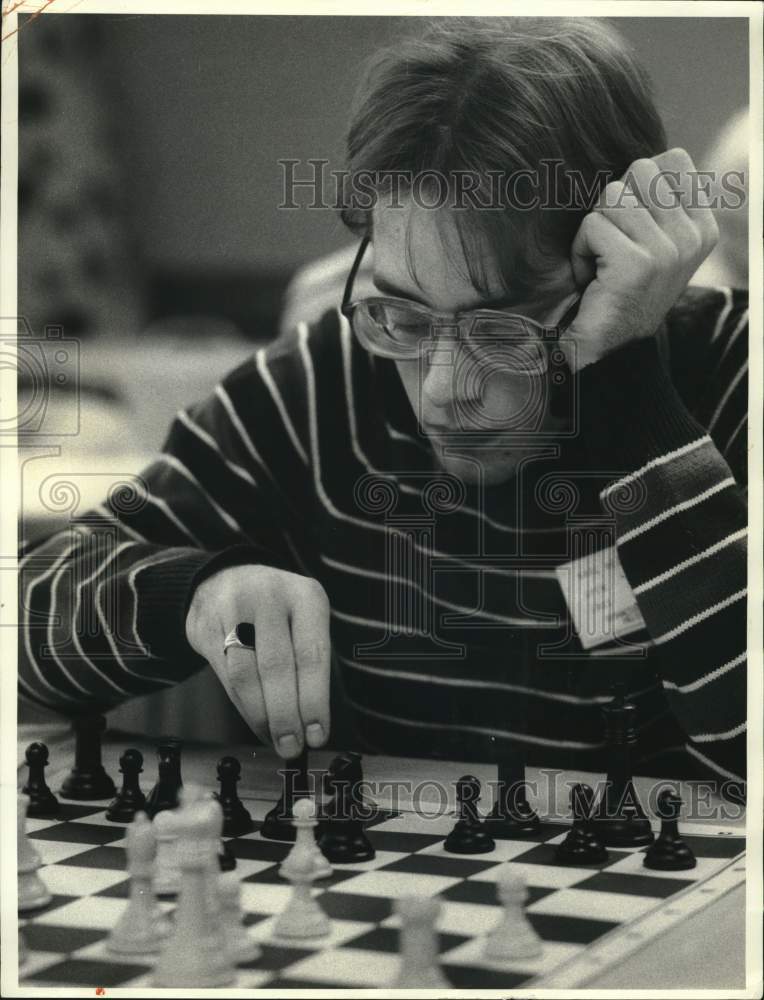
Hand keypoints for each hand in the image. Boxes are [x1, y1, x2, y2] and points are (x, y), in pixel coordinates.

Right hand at [185, 564, 330, 757]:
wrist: (223, 580)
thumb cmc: (276, 611)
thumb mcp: (302, 618)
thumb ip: (309, 661)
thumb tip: (314, 723)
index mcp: (306, 596)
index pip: (312, 654)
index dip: (315, 700)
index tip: (318, 734)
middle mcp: (270, 598)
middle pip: (278, 666)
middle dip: (286, 714)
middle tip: (293, 746)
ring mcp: (234, 609)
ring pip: (247, 675)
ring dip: (262, 716)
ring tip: (276, 740)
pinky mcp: (206, 627)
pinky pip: (225, 677)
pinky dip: (243, 708)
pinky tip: (256, 723)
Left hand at [564, 148, 718, 370]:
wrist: (609, 350)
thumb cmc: (620, 291)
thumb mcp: (652, 242)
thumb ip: (656, 201)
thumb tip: (637, 165)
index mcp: (703, 226)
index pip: (672, 159)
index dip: (636, 185)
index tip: (630, 227)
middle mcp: (692, 236)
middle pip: (640, 170)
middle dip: (612, 204)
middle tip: (610, 245)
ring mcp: (669, 250)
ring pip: (612, 196)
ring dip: (593, 231)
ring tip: (600, 265)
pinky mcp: (637, 264)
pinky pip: (593, 225)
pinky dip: (580, 251)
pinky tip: (590, 279)